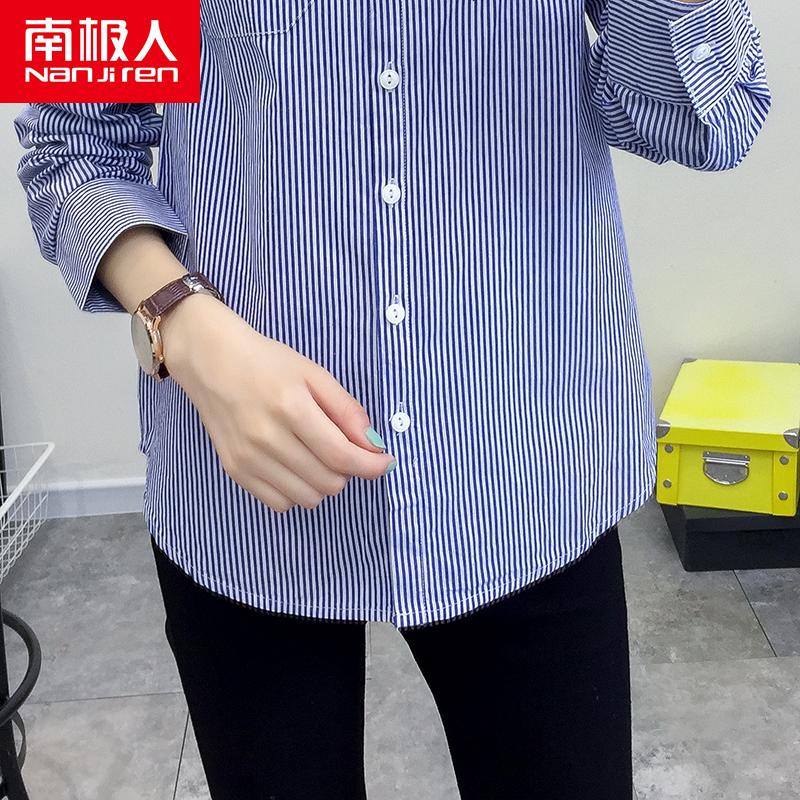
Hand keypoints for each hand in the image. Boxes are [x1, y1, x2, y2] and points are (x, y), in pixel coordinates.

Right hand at [158, 293, 395, 512]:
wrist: (211, 362)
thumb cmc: (267, 363)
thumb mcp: (314, 373)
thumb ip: (346, 409)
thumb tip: (372, 444)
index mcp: (290, 407)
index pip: (341, 455)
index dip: (371, 465)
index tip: (384, 461)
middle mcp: (267, 438)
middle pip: (328, 481)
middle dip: (348, 470)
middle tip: (345, 449)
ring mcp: (248, 458)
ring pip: (308, 498)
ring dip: (324, 483)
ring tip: (319, 456)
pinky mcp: (235, 471)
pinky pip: (280, 503)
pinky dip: (297, 491)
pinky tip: (296, 467)